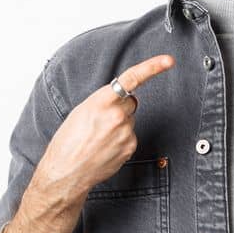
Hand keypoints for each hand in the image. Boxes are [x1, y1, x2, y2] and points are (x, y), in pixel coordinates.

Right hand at [33, 54, 176, 209]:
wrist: (65, 172)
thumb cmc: (67, 142)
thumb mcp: (80, 112)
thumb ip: (104, 102)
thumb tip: (122, 99)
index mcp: (101, 102)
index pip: (131, 79)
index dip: (152, 67)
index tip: (168, 60)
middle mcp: (117, 115)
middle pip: (131, 102)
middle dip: (120, 108)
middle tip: (100, 122)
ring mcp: (126, 132)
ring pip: (130, 121)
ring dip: (119, 126)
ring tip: (98, 138)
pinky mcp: (131, 146)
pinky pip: (130, 136)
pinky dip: (120, 140)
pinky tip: (104, 147)